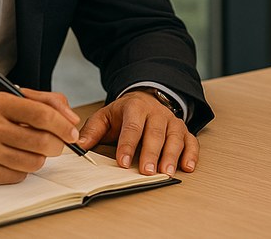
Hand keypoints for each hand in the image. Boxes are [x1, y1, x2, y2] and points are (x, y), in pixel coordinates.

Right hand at [0, 88, 81, 183]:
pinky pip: (17, 176)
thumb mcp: (7, 97)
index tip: (72, 133)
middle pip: (42, 142)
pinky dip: (21, 170)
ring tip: (28, 149)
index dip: (63, 126)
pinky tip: (11, 159)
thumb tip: (72, 120)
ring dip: (38, 158)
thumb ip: (44, 101)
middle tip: (56, 144)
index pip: (42, 115)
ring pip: (33, 162)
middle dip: (57, 146)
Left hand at [77, 90, 197, 175]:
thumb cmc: (124, 113)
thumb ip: (92, 130)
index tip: (122, 162)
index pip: (132, 126)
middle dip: (151, 153)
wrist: (145, 98)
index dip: (127, 144)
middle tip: (147, 171)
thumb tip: (79, 146)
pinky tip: (187, 167)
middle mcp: (157, 113)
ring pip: (175, 137)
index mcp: (135, 108)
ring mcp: (172, 121)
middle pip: (155, 133)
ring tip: (166, 172)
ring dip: (172, 155)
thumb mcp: (105, 116)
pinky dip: (191, 154)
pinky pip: (191, 141)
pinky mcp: (183, 130)